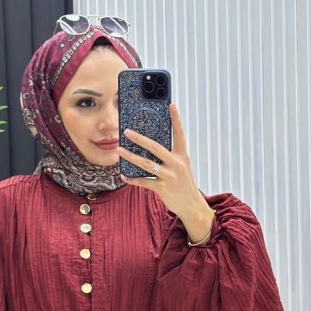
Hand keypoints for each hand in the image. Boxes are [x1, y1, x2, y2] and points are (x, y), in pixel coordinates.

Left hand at [118, 103, 213, 237]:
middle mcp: (177, 164)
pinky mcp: (162, 188)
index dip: (176, 119)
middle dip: (140, 139)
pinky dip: (132, 180)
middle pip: (156, 147)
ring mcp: (169, 176)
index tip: (171, 104)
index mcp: (182, 156)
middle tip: (127, 131)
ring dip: (131, 157)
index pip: (180, 134)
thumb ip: (171, 156)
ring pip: (146, 164)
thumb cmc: (184, 184)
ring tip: (119, 150)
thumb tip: (152, 146)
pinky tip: (124, 176)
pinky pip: (144, 182)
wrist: (191, 206)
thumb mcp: (182, 167)